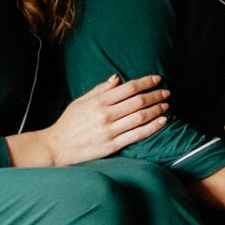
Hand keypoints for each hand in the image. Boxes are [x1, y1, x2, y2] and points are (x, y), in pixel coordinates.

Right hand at [13, 73, 167, 167]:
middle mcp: (106, 114)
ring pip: (140, 117)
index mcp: (99, 101)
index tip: (157, 79)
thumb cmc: (69, 122)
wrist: (57, 147)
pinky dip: (152, 127)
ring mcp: (110, 131)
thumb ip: (100, 89)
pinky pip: (137, 135)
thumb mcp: (81, 101)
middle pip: (137, 101)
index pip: (128, 88)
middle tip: (167, 92)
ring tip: (166, 105)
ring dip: (156, 110)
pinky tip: (162, 122)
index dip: (146, 82)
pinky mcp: (112, 145)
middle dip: (155, 95)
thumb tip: (117, 78)